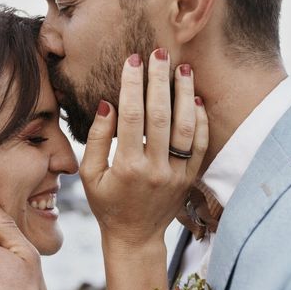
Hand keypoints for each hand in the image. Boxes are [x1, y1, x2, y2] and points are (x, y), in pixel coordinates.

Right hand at [80, 50, 208, 251]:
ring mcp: (177, 174)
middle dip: (160, 80)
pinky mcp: (190, 178)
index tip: (132, 61)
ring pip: (186, 127)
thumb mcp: (89, 175)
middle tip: (160, 53)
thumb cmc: (107, 204)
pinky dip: (201, 120)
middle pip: (161, 115)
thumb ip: (96, 139)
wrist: (135, 236)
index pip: (132, 116)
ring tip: (182, 68)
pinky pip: (201, 144)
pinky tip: (195, 98)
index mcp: (127, 166)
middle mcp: (155, 169)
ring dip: (185, 94)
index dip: (132, 85)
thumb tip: (107, 104)